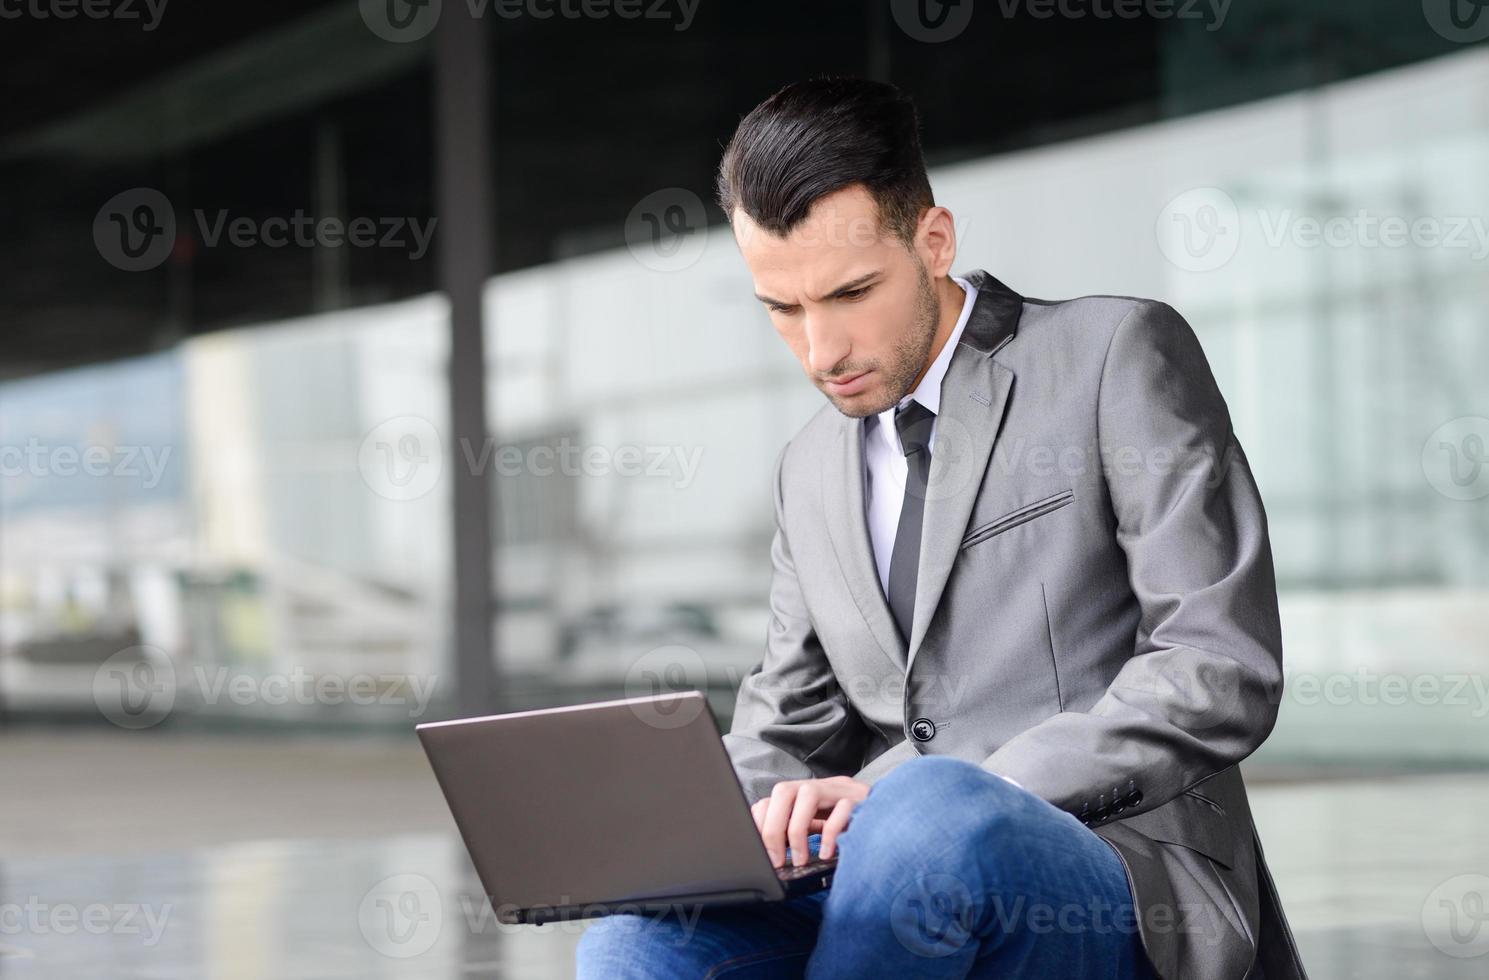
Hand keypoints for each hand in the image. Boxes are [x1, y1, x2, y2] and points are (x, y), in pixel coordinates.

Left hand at [750, 775, 869, 867]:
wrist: (893, 817)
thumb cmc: (853, 827)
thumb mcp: (820, 828)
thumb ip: (797, 833)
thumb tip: (771, 855)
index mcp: (807, 793)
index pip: (773, 797)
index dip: (760, 820)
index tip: (757, 851)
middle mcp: (821, 786)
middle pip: (784, 792)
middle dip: (773, 828)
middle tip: (776, 861)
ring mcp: (841, 789)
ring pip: (808, 794)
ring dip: (797, 830)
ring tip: (800, 860)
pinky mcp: (862, 799)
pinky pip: (842, 810)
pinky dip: (830, 834)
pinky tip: (827, 854)